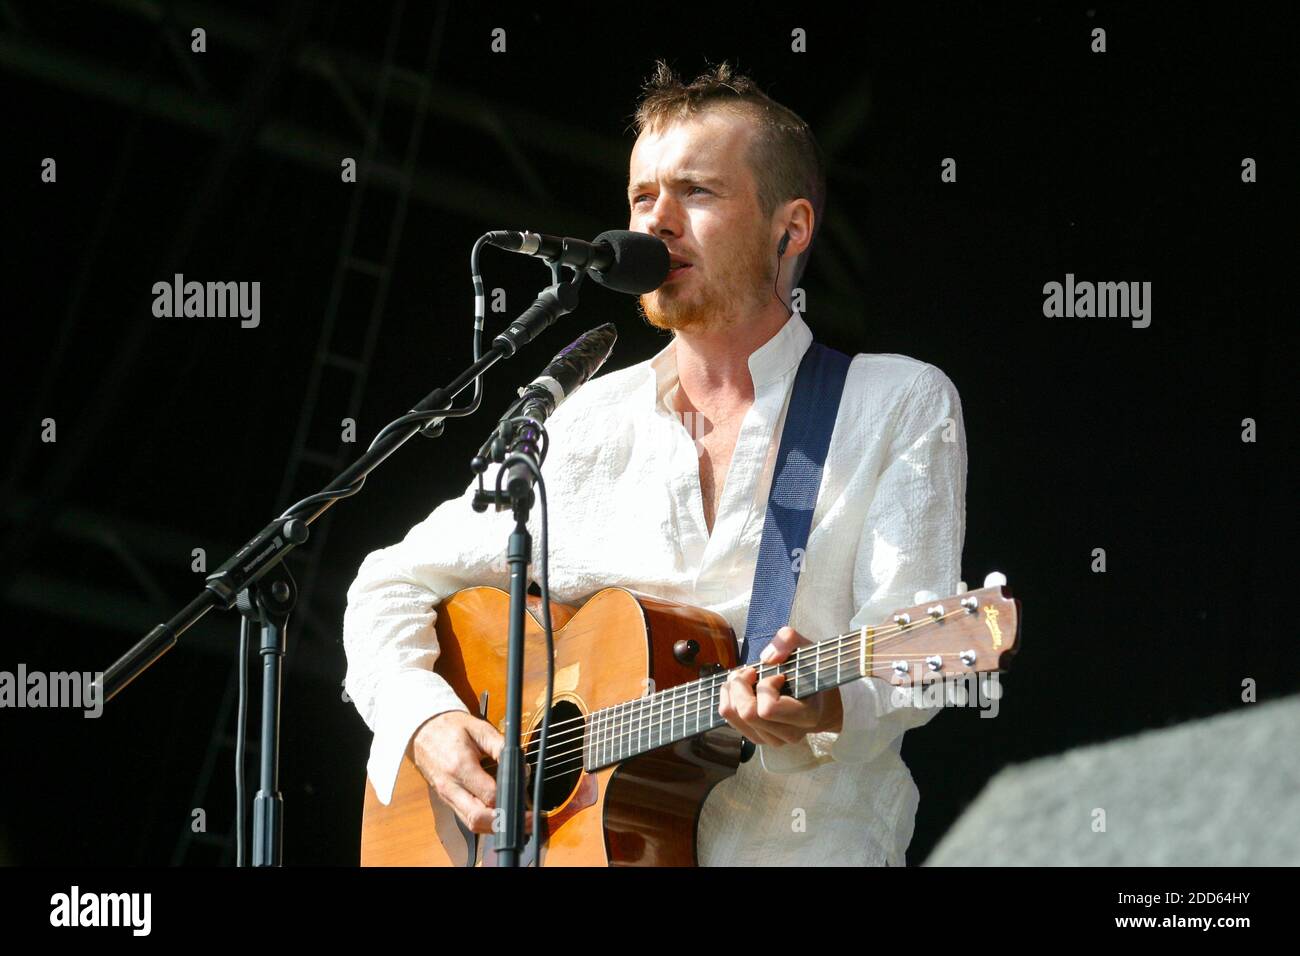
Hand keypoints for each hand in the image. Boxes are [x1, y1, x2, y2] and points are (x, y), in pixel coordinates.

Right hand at [411, 711, 532, 835]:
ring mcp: (446, 796)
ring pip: (472, 824)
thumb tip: (521, 768)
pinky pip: (466, 818)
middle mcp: (451, 787)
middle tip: (526, 819)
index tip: (525, 795)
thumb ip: (501, 747)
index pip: (489, 794)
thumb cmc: (451, 727)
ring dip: (496, 826)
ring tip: (518, 819)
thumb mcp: (480, 729)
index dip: (510, 797)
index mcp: (459, 766)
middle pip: (478, 819)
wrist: (423, 730)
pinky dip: (485, 821)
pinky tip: (500, 815)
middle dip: (505, 822)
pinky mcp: (447, 800)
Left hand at [717, 626, 842, 746]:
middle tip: (750, 671)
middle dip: (740, 685)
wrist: (819, 700)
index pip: (768, 709)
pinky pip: (730, 719)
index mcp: (806, 716)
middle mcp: (789, 734)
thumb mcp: (806, 648)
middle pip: (747, 714)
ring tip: (744, 677)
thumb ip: (788, 640)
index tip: (777, 675)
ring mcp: (772, 739)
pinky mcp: (757, 737)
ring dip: (732, 691)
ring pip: (734, 717)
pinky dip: (729, 699)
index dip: (765, 686)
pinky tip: (741, 688)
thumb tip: (767, 658)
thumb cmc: (811, 673)